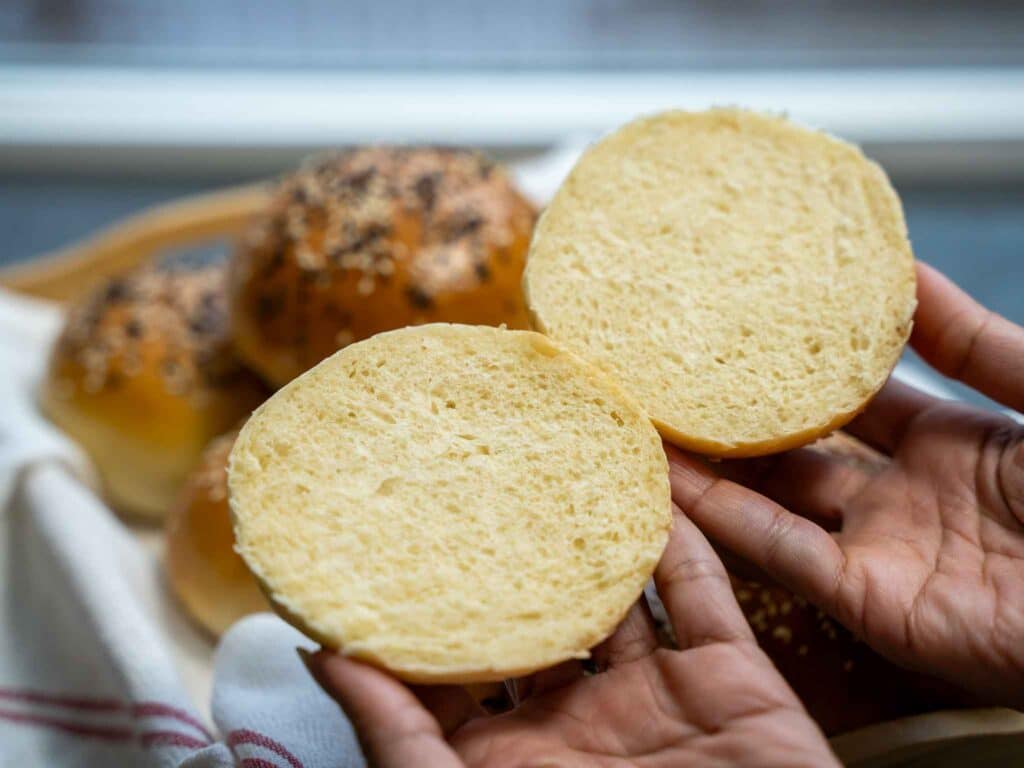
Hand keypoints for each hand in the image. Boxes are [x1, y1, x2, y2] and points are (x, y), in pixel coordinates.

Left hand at [306, 507, 837, 766]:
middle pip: (543, 616)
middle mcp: (581, 715)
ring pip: (624, 593)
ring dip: (601, 535)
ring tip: (567, 464)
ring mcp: (656, 694)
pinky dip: (684, 538)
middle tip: (482, 476)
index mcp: (514, 751)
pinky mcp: (729, 678)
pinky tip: (654, 483)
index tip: (398, 537)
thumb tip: (320, 655)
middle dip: (517, 557)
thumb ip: (401, 739)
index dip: (432, 607)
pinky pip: (704, 592)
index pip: (461, 664)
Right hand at [667, 262, 1023, 706]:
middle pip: (795, 452)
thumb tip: (907, 266)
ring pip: (771, 503)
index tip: (734, 328)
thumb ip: (976, 339)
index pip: (848, 399)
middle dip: (731, 419)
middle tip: (666, 376)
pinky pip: (782, 556)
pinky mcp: (869, 603)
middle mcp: (901, 497)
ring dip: (707, 470)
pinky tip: (669, 483)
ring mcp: (880, 551)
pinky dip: (723, 522)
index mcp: (948, 443)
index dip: (792, 369)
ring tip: (641, 422)